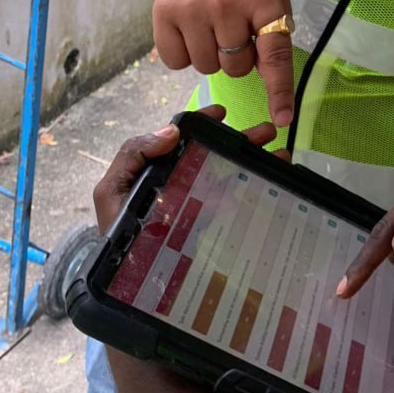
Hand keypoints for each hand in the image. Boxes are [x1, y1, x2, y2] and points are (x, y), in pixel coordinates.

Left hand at [94, 105, 281, 233]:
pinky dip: (257, 186)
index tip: (223, 112)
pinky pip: (237, 198)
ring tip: (281, 154)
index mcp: (159, 167)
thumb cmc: (118, 232)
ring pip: (232, 171)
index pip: (184, 137)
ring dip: (256, 159)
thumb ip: (132, 156)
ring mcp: (199, 200)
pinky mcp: (212, 221)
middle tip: (267, 131)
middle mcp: (182, 179)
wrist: (127, 280)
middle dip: (242, 137)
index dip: (203, 122)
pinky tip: (273, 181)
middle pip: (215, 151)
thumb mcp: (112, 191)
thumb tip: (171, 131)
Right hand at [152, 0, 295, 127]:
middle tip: (234, 25)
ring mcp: (192, 7)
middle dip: (238, 56)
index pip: (275, 53)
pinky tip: (190, 26)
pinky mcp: (163, 13)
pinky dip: (184, 53)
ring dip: (211, 55)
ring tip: (212, 22)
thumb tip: (271, 86)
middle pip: (236, 68)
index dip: (280, 90)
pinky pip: (176, 62)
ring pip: (206, 68)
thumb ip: (274, 35)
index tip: (283, 118)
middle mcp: (227, 1)